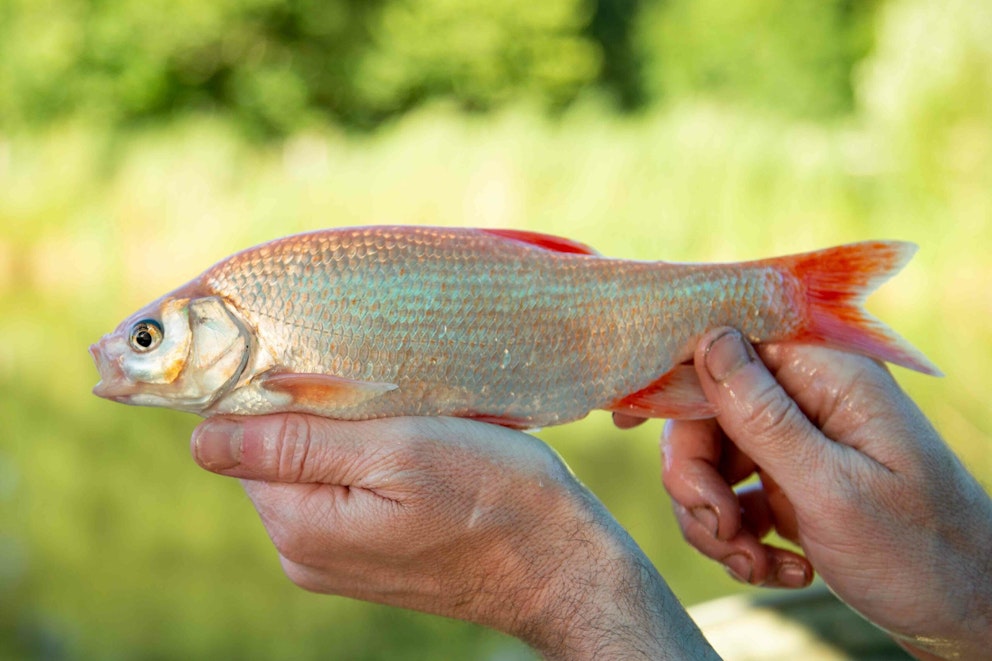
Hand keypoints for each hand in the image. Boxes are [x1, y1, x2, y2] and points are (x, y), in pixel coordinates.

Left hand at [190, 414, 717, 659]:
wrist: (560, 565)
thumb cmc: (492, 498)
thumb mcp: (398, 452)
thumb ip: (297, 444)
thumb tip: (201, 436)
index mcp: (299, 525)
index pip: (241, 437)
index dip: (278, 393)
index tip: (340, 377)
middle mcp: (302, 550)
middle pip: (276, 451)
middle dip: (322, 413)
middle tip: (394, 403)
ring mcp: (335, 558)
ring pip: (315, 465)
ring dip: (354, 435)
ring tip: (416, 430)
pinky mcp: (367, 554)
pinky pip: (347, 487)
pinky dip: (374, 459)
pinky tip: (422, 454)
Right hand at [653, 328, 991, 659]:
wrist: (965, 615)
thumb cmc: (919, 552)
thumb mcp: (833, 489)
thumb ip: (764, 414)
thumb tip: (707, 339)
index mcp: (826, 374)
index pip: (726, 339)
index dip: (669, 371)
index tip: (622, 418)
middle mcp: (806, 396)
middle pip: (703, 408)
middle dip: (695, 475)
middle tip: (719, 529)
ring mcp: (795, 439)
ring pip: (707, 455)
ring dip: (714, 517)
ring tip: (753, 562)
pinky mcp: (787, 478)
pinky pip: (728, 492)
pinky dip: (737, 535)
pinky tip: (778, 567)